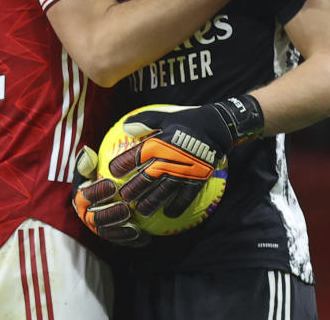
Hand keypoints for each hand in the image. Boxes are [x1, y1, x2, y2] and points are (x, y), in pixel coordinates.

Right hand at [71, 146, 146, 245]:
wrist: (108, 194)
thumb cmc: (102, 174)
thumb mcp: (94, 166)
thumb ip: (90, 160)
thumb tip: (88, 151)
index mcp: (81, 198)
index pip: (86, 195)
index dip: (97, 192)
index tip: (112, 185)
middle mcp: (87, 215)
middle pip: (96, 218)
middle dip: (109, 215)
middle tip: (125, 209)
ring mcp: (99, 229)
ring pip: (107, 233)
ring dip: (120, 231)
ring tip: (135, 227)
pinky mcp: (112, 237)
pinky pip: (121, 241)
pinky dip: (132, 241)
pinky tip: (145, 237)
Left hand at [110, 96, 262, 217]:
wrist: (217, 127)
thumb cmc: (188, 120)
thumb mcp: (164, 117)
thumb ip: (144, 121)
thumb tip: (125, 127)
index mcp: (160, 143)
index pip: (136, 156)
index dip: (122, 164)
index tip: (112, 172)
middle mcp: (170, 159)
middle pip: (147, 178)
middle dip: (133, 189)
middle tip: (123, 198)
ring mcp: (184, 171)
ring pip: (163, 191)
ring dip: (151, 202)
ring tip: (141, 210)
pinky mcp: (197, 179)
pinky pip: (186, 197)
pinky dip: (177, 206)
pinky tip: (169, 214)